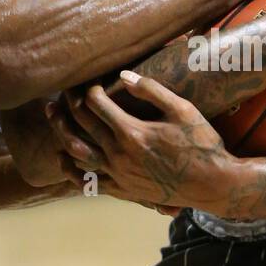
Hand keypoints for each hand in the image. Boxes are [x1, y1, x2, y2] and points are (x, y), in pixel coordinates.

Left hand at [45, 75, 232, 212]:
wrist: (212, 185)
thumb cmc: (202, 144)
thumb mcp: (183, 110)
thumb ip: (151, 90)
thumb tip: (122, 75)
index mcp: (132, 132)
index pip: (96, 104)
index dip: (88, 89)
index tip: (91, 81)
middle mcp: (119, 155)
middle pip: (82, 125)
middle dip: (69, 104)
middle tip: (64, 90)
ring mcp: (118, 175)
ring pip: (77, 153)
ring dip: (61, 132)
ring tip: (53, 116)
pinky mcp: (122, 190)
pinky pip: (88, 183)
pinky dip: (72, 169)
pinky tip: (64, 158)